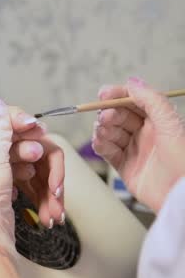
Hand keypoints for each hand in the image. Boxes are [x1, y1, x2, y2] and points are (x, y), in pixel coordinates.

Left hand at [0, 99, 64, 258]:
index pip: (15, 136)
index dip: (32, 142)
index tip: (43, 153)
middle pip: (29, 159)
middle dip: (47, 176)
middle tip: (55, 191)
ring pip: (32, 179)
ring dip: (48, 195)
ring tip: (55, 213)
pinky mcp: (2, 198)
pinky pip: (28, 194)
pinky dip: (40, 203)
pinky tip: (47, 214)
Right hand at [92, 77, 184, 211]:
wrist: (179, 194)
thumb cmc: (183, 160)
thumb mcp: (170, 123)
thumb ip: (151, 100)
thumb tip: (133, 82)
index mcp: (158, 120)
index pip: (133, 100)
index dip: (118, 95)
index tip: (104, 93)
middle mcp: (145, 133)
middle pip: (119, 116)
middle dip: (109, 113)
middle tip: (106, 116)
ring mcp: (134, 149)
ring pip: (110, 132)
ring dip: (103, 129)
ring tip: (103, 130)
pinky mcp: (125, 166)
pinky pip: (107, 151)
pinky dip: (100, 145)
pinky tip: (100, 142)